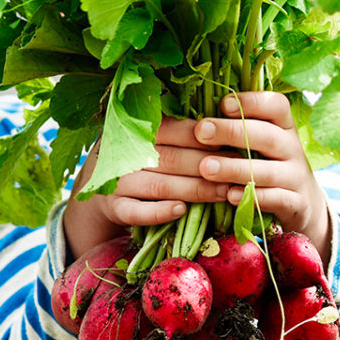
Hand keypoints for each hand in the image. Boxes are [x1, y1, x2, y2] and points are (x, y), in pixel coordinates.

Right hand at [64, 117, 228, 259]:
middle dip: (208, 166)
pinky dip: (159, 212)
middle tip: (237, 172)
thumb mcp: (155, 136)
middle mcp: (125, 153)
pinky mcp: (114, 207)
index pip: (176, 129)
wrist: (102, 183)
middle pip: (172, 159)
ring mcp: (118, 181)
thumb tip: (228, 128)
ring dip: (194, 190)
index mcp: (138, 128)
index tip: (233, 144)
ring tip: (222, 193)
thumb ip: (182, 131)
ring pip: (160, 185)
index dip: (206, 138)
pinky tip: (181, 210)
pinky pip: (136, 212)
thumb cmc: (143, 155)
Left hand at [195, 92, 331, 264]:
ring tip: (205, 168)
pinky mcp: (296, 204)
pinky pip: (276, 199)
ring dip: (234, 168)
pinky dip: (253, 197)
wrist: (303, 205)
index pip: (276, 106)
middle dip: (232, 132)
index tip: (223, 104)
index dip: (251, 102)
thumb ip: (239, 130)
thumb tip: (199, 116)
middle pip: (267, 136)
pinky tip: (229, 196)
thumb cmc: (270, 167)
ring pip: (267, 171)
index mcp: (284, 127)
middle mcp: (293, 149)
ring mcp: (296, 177)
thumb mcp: (262, 145)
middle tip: (201, 131)